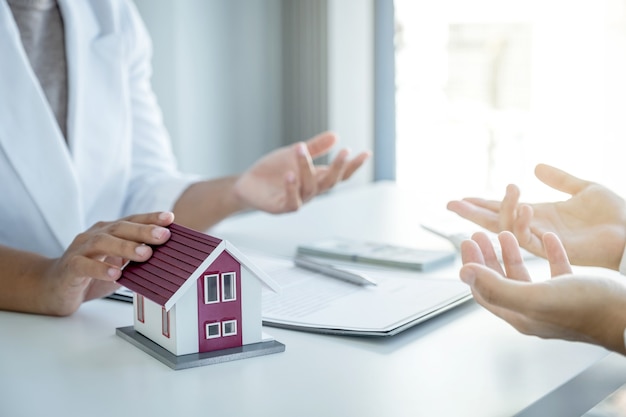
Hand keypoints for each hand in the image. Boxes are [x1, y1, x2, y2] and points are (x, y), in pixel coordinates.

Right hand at [38, 211, 173, 314]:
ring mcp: (80, 249)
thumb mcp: (119, 265)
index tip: (170, 218)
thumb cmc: (91, 274)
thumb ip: (137, 261)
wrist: (54, 288)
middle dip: (143, 231)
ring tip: (145, 254)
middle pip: (120, 228)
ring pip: (102, 243)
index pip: (132, 220)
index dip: (150, 218)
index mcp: (109, 232)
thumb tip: (166, 260)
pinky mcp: (69, 267)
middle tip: (163, 236)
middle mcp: (94, 235)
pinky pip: (84, 265)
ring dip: (126, 247)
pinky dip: (100, 268)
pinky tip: (115, 273)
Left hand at [233, 131, 370, 213]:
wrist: (247, 184)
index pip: (339, 174)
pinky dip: (291, 188)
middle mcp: (310, 191)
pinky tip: (290, 174)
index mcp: (316, 178)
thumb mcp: (294, 154)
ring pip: (309, 188)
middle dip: (338, 167)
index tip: (366, 153)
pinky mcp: (281, 207)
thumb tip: (335, 135)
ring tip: (300, 149)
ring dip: (306, 168)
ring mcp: (297, 200)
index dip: (353, 165)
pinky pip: (291, 201)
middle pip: (329, 182)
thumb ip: (315, 147)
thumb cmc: (272, 171)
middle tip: (344, 151)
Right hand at [447, 163, 625, 269]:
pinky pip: (523, 234)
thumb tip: (536, 167)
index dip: (481, 203)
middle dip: (471, 213)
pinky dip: (516, 220)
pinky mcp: (549, 245)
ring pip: (505, 227)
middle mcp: (535, 227)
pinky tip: (519, 205)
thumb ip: (559, 179)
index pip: (503, 209)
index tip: (461, 199)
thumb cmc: (614, 215)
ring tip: (499, 194)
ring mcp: (540, 237)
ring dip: (496, 210)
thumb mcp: (584, 188)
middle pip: (494, 221)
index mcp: (540, 214)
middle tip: (450, 204)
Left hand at [460, 231, 625, 353]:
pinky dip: (550, 252)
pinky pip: (557, 270)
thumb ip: (497, 286)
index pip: (483, 290)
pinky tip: (549, 237)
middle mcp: (534, 310)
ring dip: (513, 252)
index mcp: (520, 314)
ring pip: (525, 274)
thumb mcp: (535, 296)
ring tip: (507, 233)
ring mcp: (554, 302)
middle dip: (487, 256)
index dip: (472, 266)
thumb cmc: (586, 308)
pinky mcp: (575, 292)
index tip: (466, 241)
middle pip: (500, 281)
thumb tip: (464, 273)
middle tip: (477, 234)